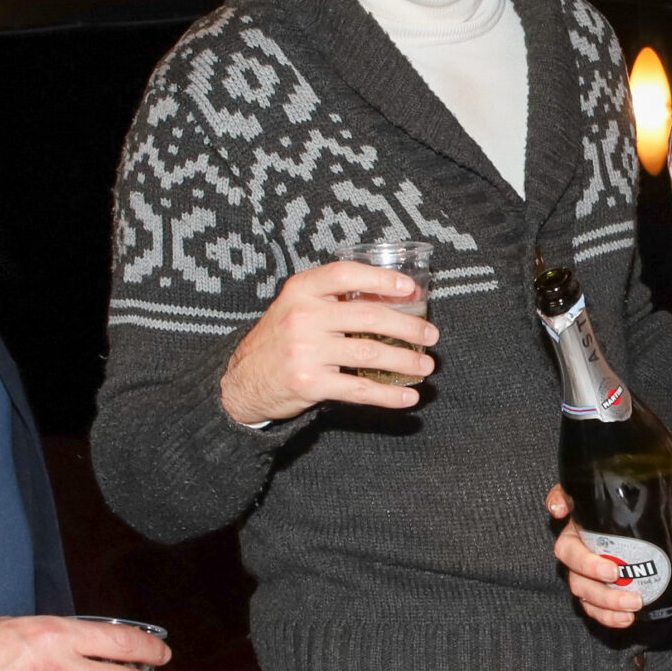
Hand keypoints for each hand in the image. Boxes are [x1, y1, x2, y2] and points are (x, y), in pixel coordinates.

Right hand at [218, 260, 436, 424]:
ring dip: (406, 360)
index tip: (409, 288)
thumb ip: (332, 299)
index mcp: (300, 290)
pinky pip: (359, 389)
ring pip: (370, 353)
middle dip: (408, 326)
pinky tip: (407, 396)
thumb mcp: (296, 307)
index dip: (381, 279)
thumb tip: (391, 296)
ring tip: (425, 365)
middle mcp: (303, 316)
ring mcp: (306, 351)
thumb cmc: (279, 341)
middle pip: (368, 316)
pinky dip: (388, 394)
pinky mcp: (310, 383)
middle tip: (430, 335)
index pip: (346, 274)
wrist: (241, 381)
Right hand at [548, 476, 671, 629]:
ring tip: (633, 604)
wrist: (660, 533)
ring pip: (579, 584)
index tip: (560, 509)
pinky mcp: (598, 589)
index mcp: (591, 508)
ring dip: (602, 598)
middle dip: (587, 566)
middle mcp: (582, 537)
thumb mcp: (669, 491)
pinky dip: (606, 615)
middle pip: (567, 552)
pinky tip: (626, 619)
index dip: (557, 501)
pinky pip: (592, 606)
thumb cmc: (654, 508)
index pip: (565, 495)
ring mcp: (587, 566)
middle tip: (615, 573)